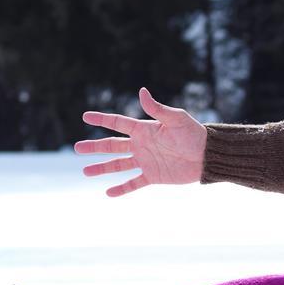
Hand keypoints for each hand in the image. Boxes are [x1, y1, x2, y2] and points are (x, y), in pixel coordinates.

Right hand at [76, 86, 205, 196]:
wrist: (207, 156)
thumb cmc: (193, 133)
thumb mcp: (176, 119)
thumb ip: (157, 108)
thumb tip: (141, 91)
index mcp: (144, 129)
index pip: (118, 123)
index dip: (102, 120)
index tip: (85, 116)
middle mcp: (141, 145)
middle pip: (112, 146)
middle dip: (94, 147)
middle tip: (77, 148)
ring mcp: (145, 161)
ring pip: (118, 165)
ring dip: (102, 168)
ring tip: (85, 171)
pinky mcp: (153, 176)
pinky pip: (134, 183)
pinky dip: (122, 189)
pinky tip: (108, 193)